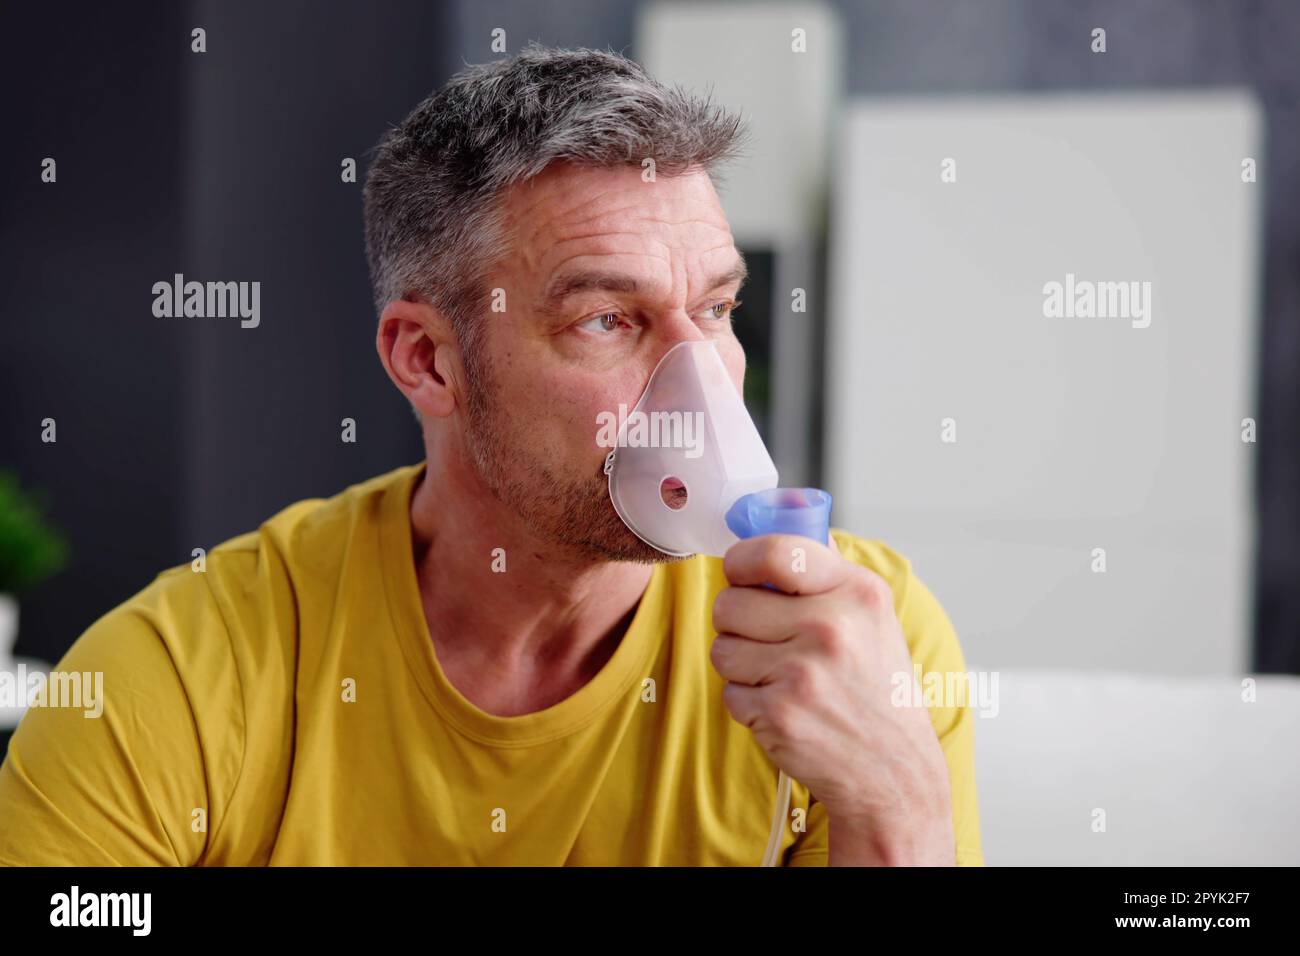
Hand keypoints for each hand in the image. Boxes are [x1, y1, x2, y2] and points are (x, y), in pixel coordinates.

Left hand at [710, 533, 954, 864]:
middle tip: (767, 639)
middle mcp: (830, 628)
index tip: (740, 572)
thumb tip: (785, 517)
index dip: (741, 560)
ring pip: (723, 648)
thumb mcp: (874, 616)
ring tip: (780, 676)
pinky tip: (784, 707)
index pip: (774, 552)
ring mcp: (801, 673)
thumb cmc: (878, 688)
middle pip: (730, 603)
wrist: (895, 770)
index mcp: (857, 593)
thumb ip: (828, 569)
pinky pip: (729, 691)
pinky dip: (748, 702)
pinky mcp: (778, 714)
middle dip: (738, 621)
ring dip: (740, 664)